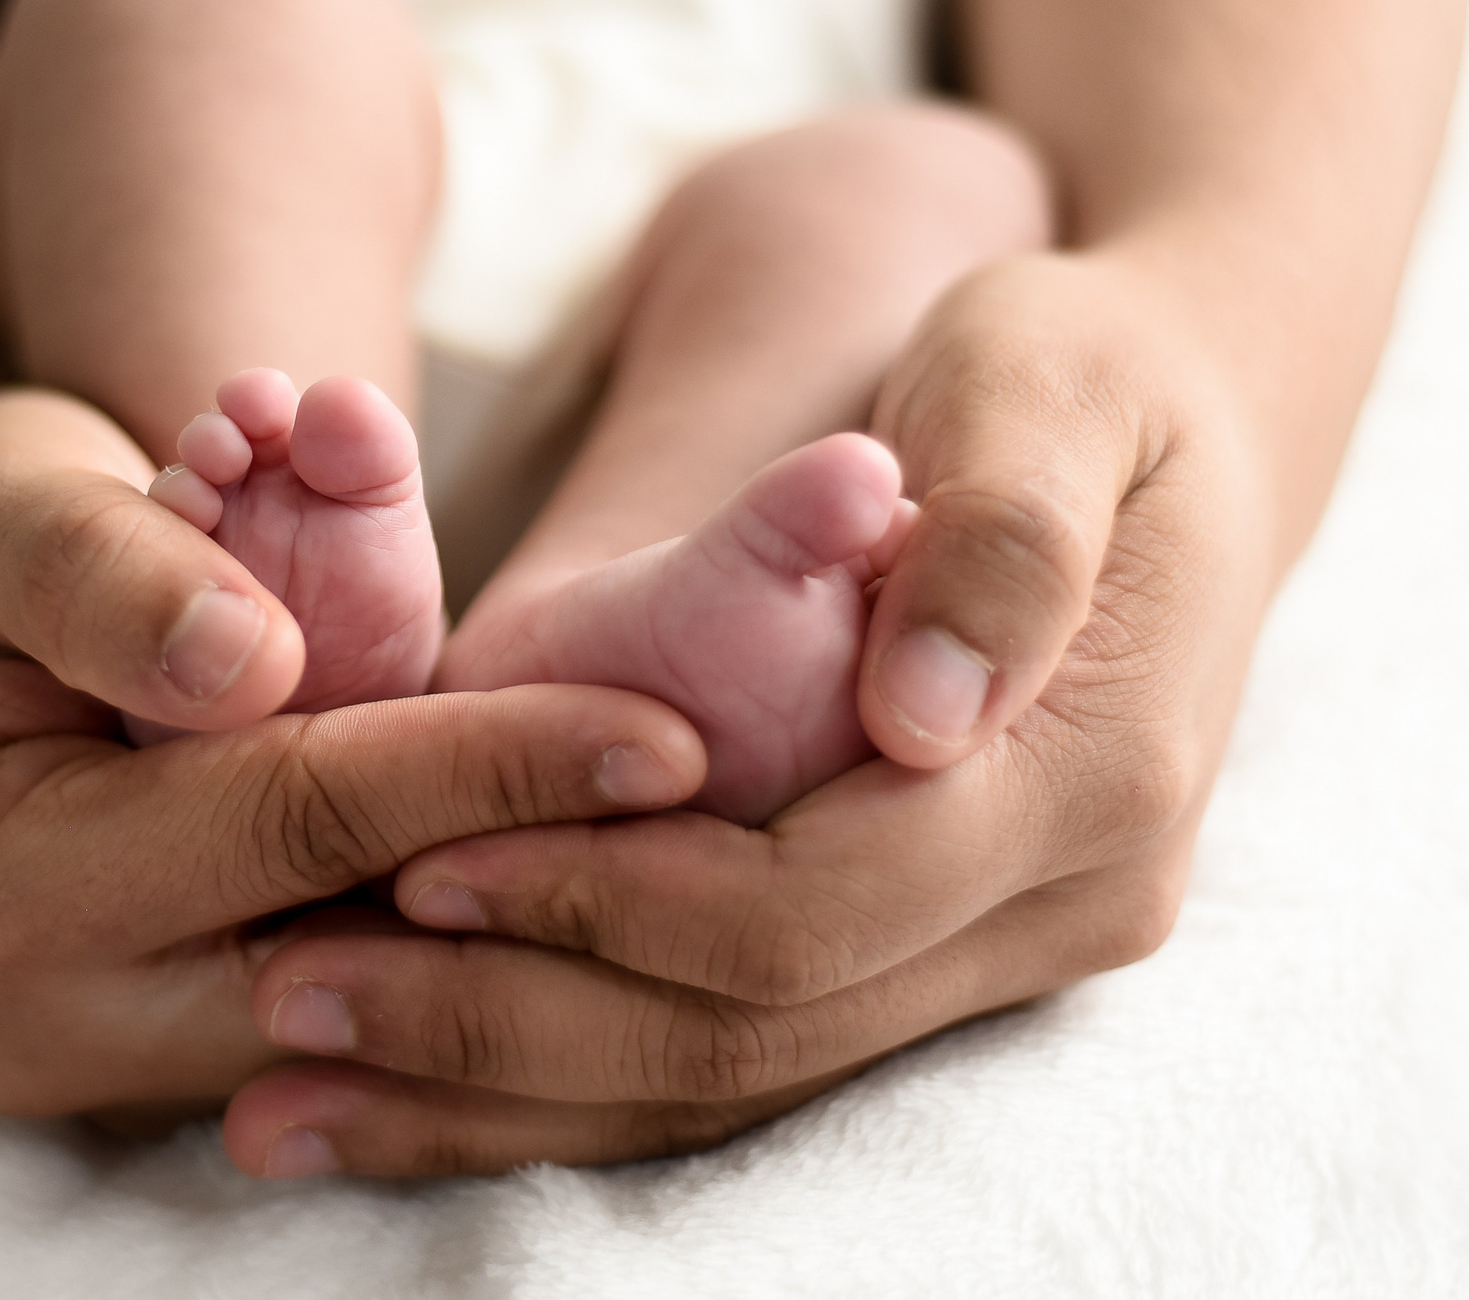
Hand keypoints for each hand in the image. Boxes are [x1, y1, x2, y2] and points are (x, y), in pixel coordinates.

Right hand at [0, 388, 710, 1120]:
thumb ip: (100, 570)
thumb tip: (247, 661)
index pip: (284, 824)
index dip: (481, 770)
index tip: (671, 726)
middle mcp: (53, 1018)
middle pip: (362, 945)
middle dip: (555, 862)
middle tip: (746, 797)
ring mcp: (131, 1057)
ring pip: (396, 996)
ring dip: (553, 901)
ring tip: (721, 825)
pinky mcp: (207, 1053)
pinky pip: (386, 995)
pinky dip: (501, 916)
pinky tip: (638, 855)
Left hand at [218, 251, 1279, 1173]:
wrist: (1183, 435)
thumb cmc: (1084, 371)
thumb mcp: (1050, 374)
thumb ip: (1003, 530)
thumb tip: (917, 717)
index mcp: (1087, 779)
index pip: (812, 907)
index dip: (604, 901)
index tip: (410, 864)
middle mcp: (1062, 906)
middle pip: (752, 1030)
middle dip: (507, 1023)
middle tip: (285, 998)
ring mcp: (1006, 950)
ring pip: (735, 1076)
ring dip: (506, 1094)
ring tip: (287, 1098)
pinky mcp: (941, 954)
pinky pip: (745, 1055)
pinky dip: (570, 1079)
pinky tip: (409, 1093)